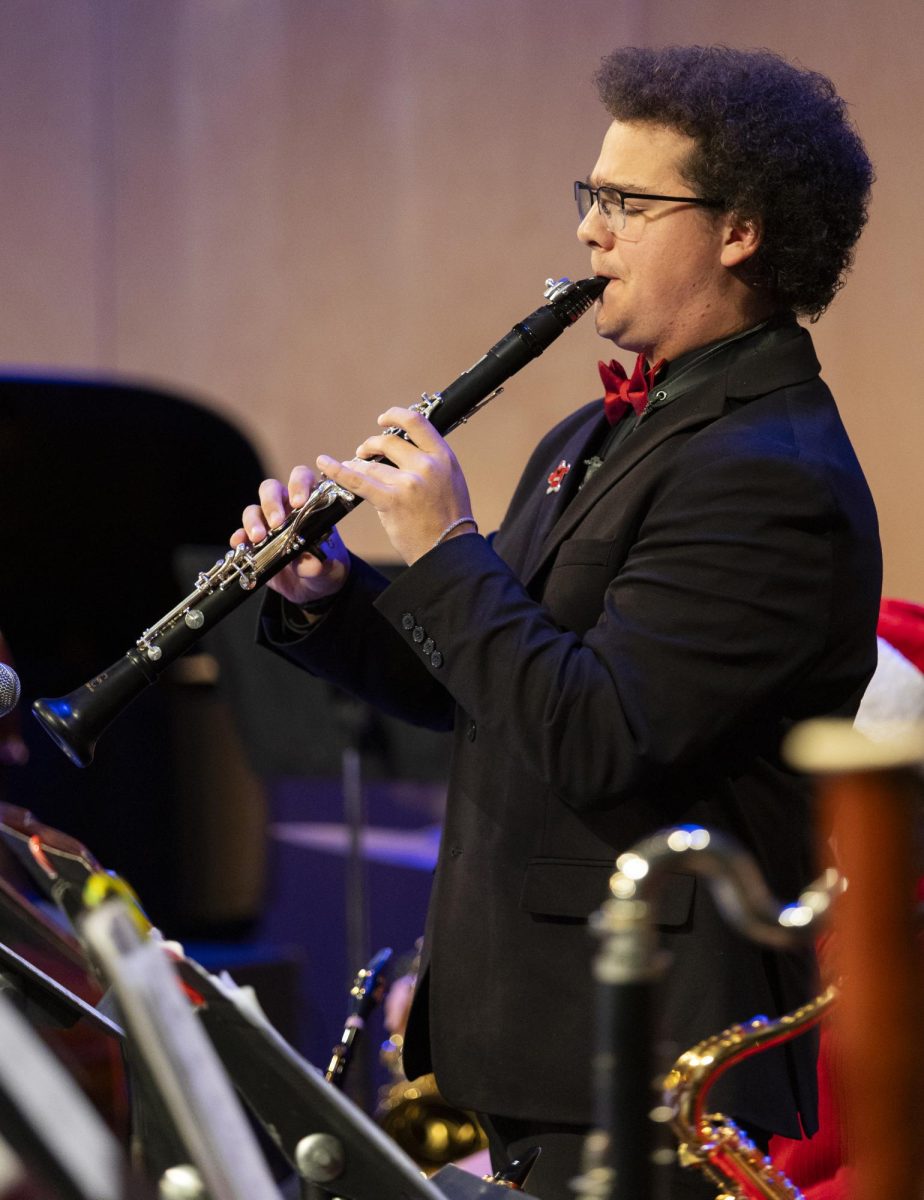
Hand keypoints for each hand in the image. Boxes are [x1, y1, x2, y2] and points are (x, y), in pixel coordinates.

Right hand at [230, 466, 349, 606]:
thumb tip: (311, 563)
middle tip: (277, 523)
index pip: (301, 478)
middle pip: (270, 489)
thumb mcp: (330, 568)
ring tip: (259, 538)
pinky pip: (241, 535)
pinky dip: (239, 538)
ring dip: (253, 521)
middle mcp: (286, 508)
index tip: (299, 502)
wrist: (313, 589)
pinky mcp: (254, 544)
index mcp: (309, 504)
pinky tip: (240, 544)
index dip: (298, 484)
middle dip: (271, 503)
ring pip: (253, 510)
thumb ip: (321, 563)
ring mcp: (267, 524)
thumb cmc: (326, 567)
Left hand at [316, 407, 474, 564]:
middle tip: (362, 453)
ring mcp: (409, 482)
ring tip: (351, 468)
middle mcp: (427, 465)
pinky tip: (325, 463)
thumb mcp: (450, 482)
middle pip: (388, 441)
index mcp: (444, 457)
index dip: (395, 416)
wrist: (449, 552)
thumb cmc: (448, 521)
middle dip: (370, 446)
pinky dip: (337, 470)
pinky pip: (357, 480)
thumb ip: (430, 464)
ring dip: (357, 464)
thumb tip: (399, 452)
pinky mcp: (391, 500)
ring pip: (371, 464)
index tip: (382, 420)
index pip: (417, 423)